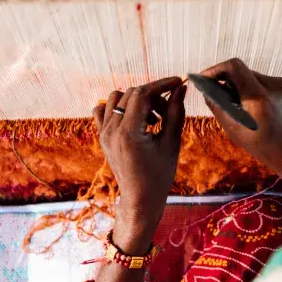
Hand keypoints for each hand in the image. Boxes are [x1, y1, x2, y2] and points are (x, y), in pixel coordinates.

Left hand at [93, 77, 186, 251]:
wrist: (140, 198)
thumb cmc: (159, 175)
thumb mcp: (171, 142)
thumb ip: (175, 112)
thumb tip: (180, 88)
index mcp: (128, 133)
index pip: (142, 94)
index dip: (161, 84)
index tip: (177, 82)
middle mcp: (111, 131)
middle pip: (131, 94)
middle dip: (153, 95)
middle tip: (168, 110)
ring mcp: (103, 133)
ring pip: (116, 98)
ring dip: (136, 100)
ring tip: (152, 118)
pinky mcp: (101, 137)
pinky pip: (103, 110)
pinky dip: (118, 108)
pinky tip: (134, 119)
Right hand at [200, 58, 281, 177]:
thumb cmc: (264, 146)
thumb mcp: (234, 130)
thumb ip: (218, 106)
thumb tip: (205, 87)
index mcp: (260, 99)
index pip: (234, 67)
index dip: (215, 69)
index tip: (205, 78)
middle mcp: (275, 86)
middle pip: (242, 72)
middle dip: (229, 83)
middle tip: (222, 98)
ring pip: (253, 76)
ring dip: (244, 87)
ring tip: (247, 109)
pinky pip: (265, 81)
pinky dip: (257, 90)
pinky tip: (262, 108)